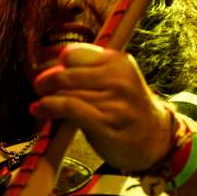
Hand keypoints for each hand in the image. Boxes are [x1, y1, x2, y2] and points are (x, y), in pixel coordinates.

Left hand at [30, 43, 172, 171]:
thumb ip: (91, 73)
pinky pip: (69, 107)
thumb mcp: (117, 82)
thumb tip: (51, 69)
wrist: (157, 141)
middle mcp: (118, 78)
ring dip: (46, 98)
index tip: (52, 74)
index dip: (58, 64)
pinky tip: (40, 111)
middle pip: (66, 72)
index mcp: (119, 62)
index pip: (74, 54)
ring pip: (65, 92)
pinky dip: (49, 107)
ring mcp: (114, 100)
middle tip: (39, 88)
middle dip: (47, 81)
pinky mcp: (106, 122)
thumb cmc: (128, 111)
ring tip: (40, 106)